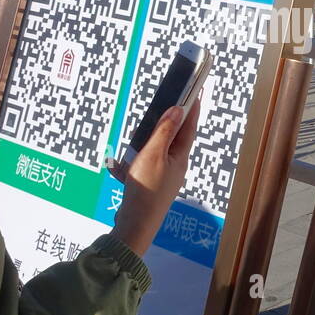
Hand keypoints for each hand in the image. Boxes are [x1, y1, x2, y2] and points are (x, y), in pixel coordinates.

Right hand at [108, 101, 199, 256]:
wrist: (136, 224)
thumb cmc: (146, 189)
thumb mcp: (154, 155)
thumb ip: (164, 132)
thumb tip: (178, 109)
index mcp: (180, 156)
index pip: (189, 126)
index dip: (192, 107)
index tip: (195, 91)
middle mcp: (175, 165)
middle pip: (174, 137)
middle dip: (170, 122)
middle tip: (168, 103)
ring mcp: (163, 176)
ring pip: (157, 151)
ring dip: (149, 140)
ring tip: (142, 132)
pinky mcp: (150, 184)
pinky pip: (143, 165)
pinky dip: (134, 160)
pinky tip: (120, 163)